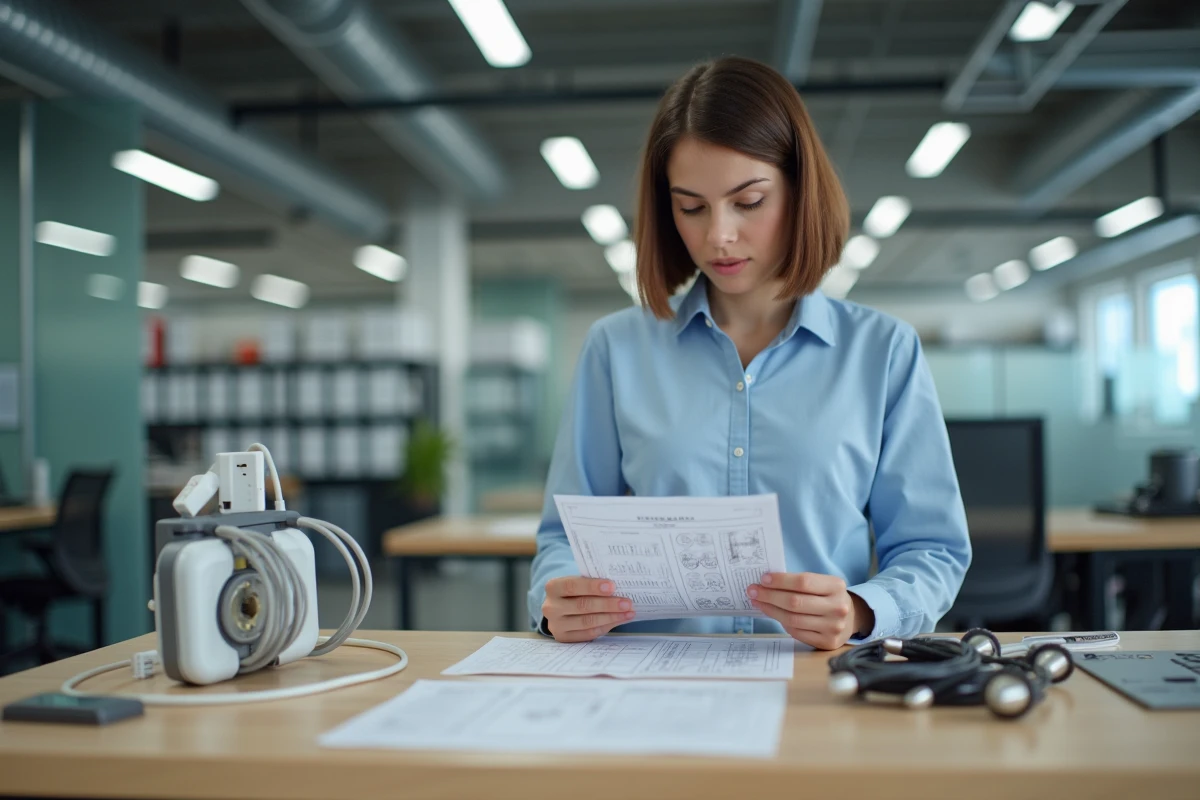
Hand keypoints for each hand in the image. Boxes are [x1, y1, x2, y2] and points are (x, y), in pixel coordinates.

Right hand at [542, 577, 635, 642]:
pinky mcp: (563, 638)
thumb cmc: (575, 591)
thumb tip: (618, 588)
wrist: (560, 608)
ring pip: (587, 622)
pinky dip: (606, 626)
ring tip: (628, 612)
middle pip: (582, 605)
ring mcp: (556, 625)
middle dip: (607, 604)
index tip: (612, 586)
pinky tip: (619, 620)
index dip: (592, 586)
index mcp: (553, 587)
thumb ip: (592, 584)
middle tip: (627, 603)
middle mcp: (551, 607)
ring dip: (611, 617)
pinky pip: (588, 634)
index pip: (572, 586)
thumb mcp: (578, 583)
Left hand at [746, 572, 873, 649]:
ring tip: (758, 602)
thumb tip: (766, 582)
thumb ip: (800, 583)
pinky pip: (796, 632)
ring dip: (771, 610)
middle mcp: (837, 607)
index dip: (780, 580)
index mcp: (836, 586)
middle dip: (769, 596)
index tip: (763, 579)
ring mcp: (833, 627)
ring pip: (793, 619)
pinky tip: (774, 615)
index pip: (803, 581)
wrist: (850, 619)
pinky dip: (782, 623)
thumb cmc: (828, 597)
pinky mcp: (827, 642)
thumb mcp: (822, 584)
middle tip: (753, 591)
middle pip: (795, 602)